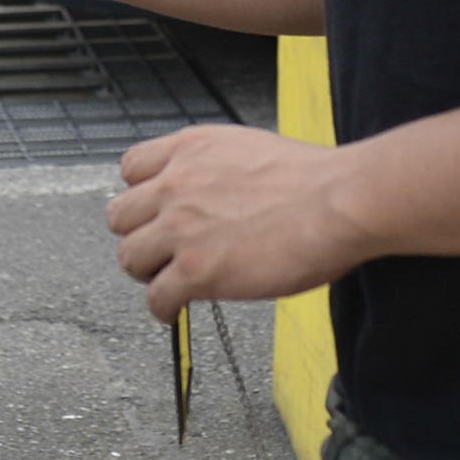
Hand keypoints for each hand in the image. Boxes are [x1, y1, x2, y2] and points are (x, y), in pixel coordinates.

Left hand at [105, 125, 370, 321]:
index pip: (131, 168)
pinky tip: (174, 310)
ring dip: (146, 272)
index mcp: (189, 149)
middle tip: (156, 250)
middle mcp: (176, 183)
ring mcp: (181, 227)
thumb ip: (215, 170)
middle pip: (120, 215)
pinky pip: (156, 296)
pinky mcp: (194, 269)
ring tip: (164, 282)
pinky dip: (162, 308)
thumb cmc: (314, 180)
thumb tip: (214, 192)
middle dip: (138, 234)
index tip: (151, 211)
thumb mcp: (247, 150)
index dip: (141, 194)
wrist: (339, 201)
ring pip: (129, 256)